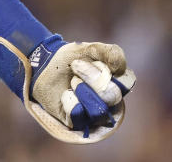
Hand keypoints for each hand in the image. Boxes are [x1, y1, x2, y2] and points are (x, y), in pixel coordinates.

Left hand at [0, 34, 135, 142]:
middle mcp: (109, 101)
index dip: (105, 70)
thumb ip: (111, 52)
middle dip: (91, 78)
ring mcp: (94, 114)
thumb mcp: (91, 48)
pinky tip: (65, 94)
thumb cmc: (72, 57)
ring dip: (81, 90)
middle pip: (112, 96)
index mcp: (117, 83)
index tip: (88, 60)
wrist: (46, 65)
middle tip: (75, 66)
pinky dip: (69, 99)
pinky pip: (78, 115)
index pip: (126, 83)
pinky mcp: (77, 122)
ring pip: (98, 110)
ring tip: (72, 81)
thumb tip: (121, 68)